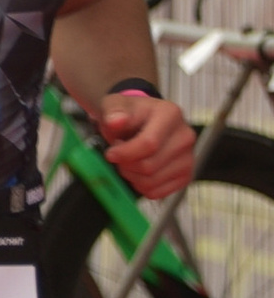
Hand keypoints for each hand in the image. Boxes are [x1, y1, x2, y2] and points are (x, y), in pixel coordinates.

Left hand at [99, 82, 194, 199]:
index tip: (110, 153)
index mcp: (170, 114)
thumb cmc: (128, 114)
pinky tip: (138, 172)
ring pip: (152, 182)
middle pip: (149, 166)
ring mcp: (188, 157)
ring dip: (132, 177)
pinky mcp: (185, 175)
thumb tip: (116, 121)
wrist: (139, 121)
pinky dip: (142, 187)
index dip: (125, 154)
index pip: (149, 144)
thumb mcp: (115, 105)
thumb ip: (113, 112)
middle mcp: (185, 136)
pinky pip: (158, 193)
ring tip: (128, 162)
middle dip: (126, 166)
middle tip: (118, 157)